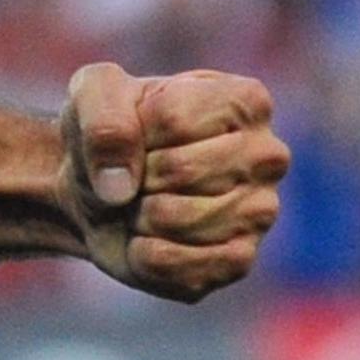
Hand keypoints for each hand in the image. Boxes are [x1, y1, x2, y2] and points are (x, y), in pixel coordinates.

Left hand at [58, 63, 288, 303]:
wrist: (97, 187)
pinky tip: (150, 237)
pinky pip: (176, 265)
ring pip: (178, 220)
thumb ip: (103, 120)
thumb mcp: (92, 93)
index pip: (174, 120)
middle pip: (181, 170)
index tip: (135, 131)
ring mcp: (259, 212)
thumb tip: (119, 187)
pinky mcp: (238, 261)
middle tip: (137, 173)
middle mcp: (267, 156)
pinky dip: (142, 254)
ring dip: (138, 215)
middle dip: (136, 175)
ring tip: (144, 202)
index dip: (133, 131)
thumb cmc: (110, 131)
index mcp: (246, 101)